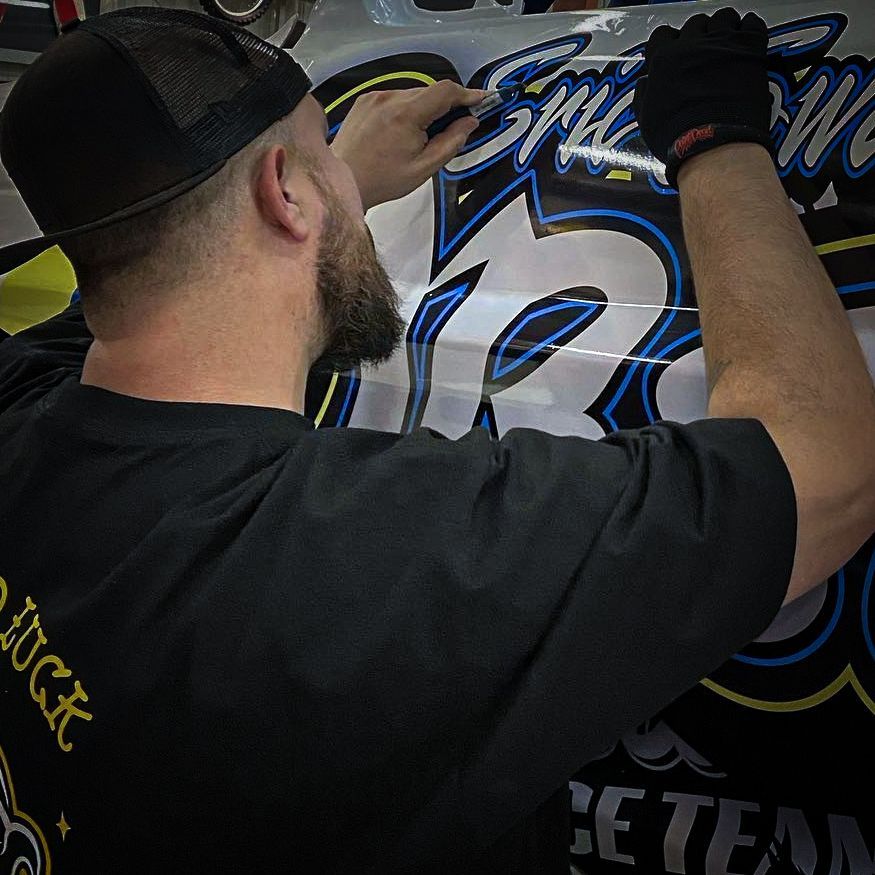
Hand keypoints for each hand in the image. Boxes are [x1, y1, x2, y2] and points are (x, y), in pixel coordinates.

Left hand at [331, 80, 485, 210]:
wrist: (344, 180)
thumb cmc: (380, 179)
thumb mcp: (424, 167)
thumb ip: (451, 142)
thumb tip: (469, 123)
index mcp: (406, 114)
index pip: (446, 91)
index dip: (467, 93)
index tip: (480, 99)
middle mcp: (389, 99)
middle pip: (430, 92)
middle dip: (446, 106)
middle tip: (455, 125)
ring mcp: (376, 97)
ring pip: (413, 95)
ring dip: (425, 109)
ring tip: (420, 137)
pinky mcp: (366, 100)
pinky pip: (396, 99)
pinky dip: (406, 110)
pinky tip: (402, 133)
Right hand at [633, 8, 771, 187]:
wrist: (714, 143)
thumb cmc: (681, 137)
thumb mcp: (647, 120)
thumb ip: (644, 95)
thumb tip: (645, 84)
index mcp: (664, 60)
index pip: (662, 36)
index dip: (668, 44)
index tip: (674, 53)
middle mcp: (692, 45)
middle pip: (694, 24)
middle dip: (697, 37)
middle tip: (702, 52)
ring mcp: (722, 44)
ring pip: (722, 18)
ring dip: (722, 29)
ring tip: (724, 44)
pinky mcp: (749, 48)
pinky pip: (751, 23)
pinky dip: (748, 29)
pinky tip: (745, 41)